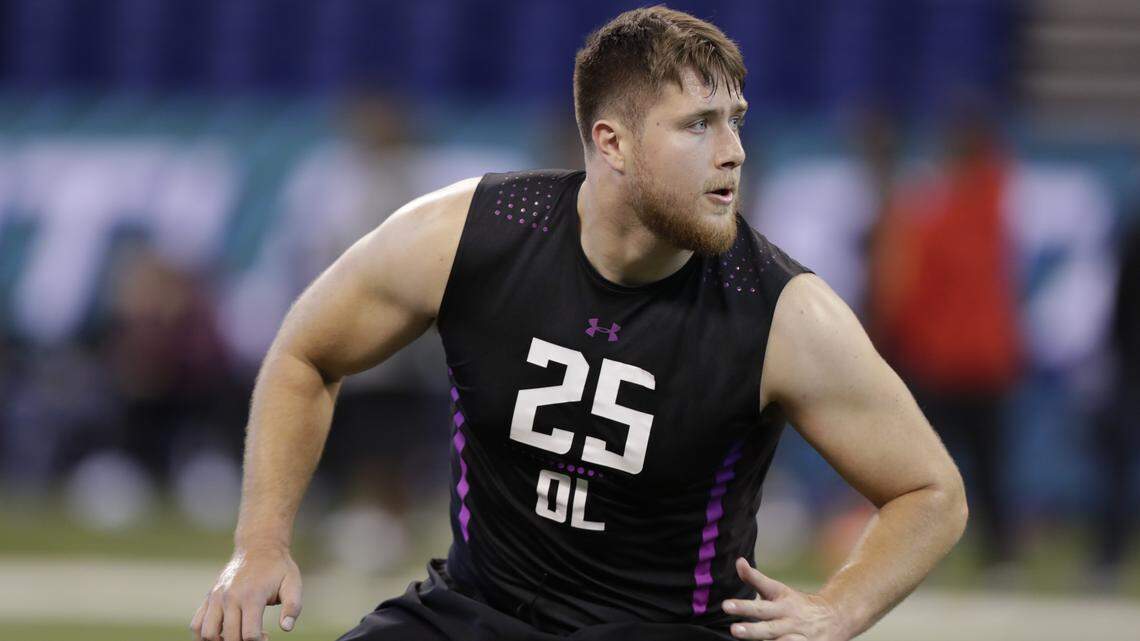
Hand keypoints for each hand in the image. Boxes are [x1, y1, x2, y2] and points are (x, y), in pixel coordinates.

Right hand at [190, 544, 301, 640]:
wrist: (258, 546)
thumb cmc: (278, 568)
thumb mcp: (293, 583)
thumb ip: (293, 606)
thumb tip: (286, 628)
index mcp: (251, 596)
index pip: (249, 634)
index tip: (268, 636)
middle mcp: (230, 598)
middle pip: (230, 637)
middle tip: (258, 636)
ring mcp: (216, 597)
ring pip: (207, 634)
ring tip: (238, 634)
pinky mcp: (209, 597)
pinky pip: (196, 624)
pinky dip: (205, 634)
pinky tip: (224, 631)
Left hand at [721, 558, 847, 640]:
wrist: (835, 617)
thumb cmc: (797, 604)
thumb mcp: (778, 589)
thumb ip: (755, 578)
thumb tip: (738, 561)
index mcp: (782, 601)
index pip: (761, 600)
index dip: (744, 602)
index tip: (725, 606)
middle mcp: (789, 619)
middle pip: (769, 626)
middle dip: (752, 629)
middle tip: (734, 630)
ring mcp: (799, 636)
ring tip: (746, 638)